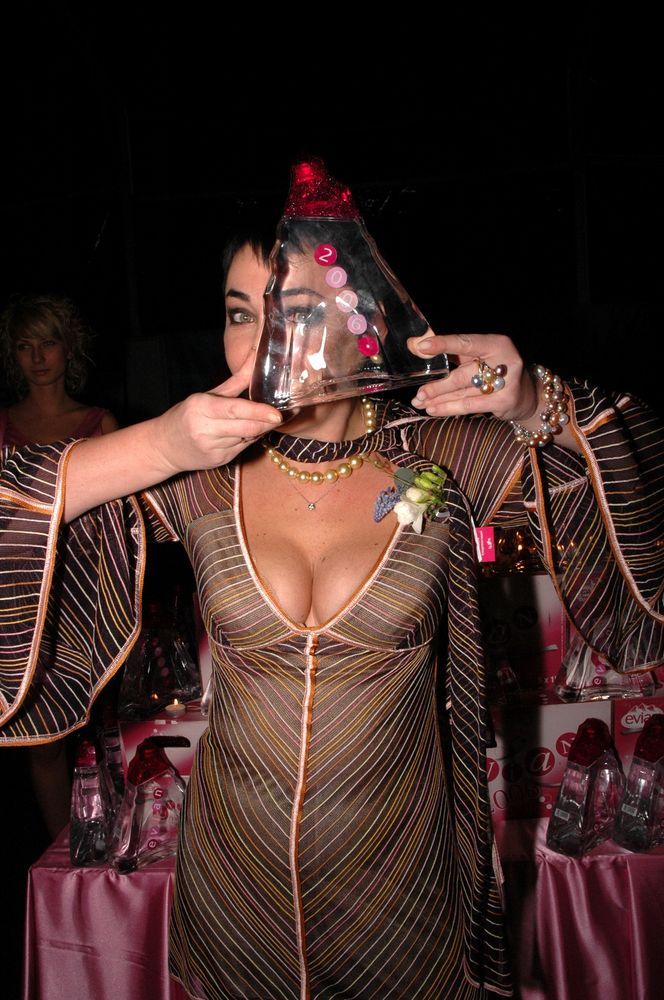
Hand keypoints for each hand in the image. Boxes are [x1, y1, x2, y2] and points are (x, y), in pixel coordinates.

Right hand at [152, 357, 282, 475]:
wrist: (164, 447)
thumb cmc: (187, 415)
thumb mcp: (205, 395)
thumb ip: (235, 381)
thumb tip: (255, 359)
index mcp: (201, 407)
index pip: (235, 410)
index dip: (259, 412)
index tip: (277, 414)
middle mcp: (205, 429)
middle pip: (247, 427)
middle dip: (266, 423)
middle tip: (279, 415)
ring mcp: (212, 448)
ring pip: (248, 438)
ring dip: (259, 430)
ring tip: (262, 421)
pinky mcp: (218, 461)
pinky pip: (243, 448)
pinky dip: (249, 438)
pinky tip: (245, 432)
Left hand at [407, 332, 537, 422]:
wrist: (527, 396)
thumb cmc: (494, 371)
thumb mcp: (477, 356)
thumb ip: (450, 350)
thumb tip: (415, 344)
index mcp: (496, 343)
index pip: (465, 342)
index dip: (442, 344)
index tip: (421, 347)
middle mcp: (504, 360)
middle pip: (462, 373)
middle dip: (437, 385)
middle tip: (418, 392)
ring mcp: (506, 382)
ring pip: (463, 391)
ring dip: (439, 398)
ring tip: (420, 402)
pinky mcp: (504, 401)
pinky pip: (469, 405)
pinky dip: (449, 408)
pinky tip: (433, 409)